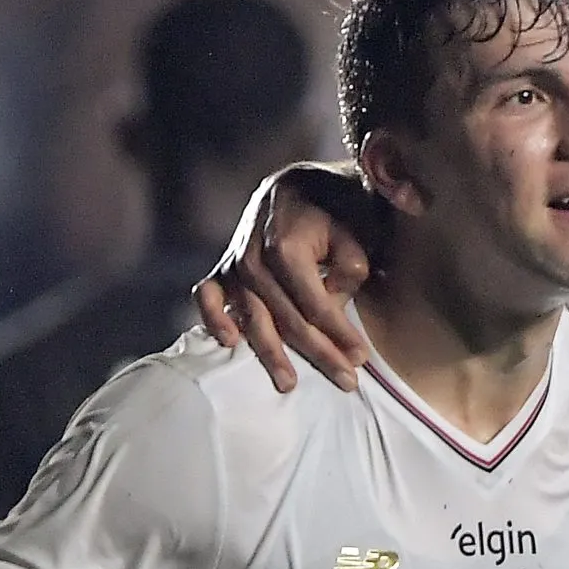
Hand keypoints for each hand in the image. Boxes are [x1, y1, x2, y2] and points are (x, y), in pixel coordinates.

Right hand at [193, 163, 380, 393]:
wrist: (298, 184)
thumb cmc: (335, 208)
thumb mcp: (355, 228)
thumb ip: (349, 264)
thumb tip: (334, 301)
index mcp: (287, 246)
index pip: (316, 304)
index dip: (340, 334)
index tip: (361, 357)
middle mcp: (254, 258)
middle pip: (287, 319)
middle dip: (319, 352)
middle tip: (346, 382)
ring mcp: (234, 264)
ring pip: (252, 319)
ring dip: (270, 354)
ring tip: (289, 384)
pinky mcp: (223, 269)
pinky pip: (208, 296)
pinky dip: (214, 318)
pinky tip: (229, 342)